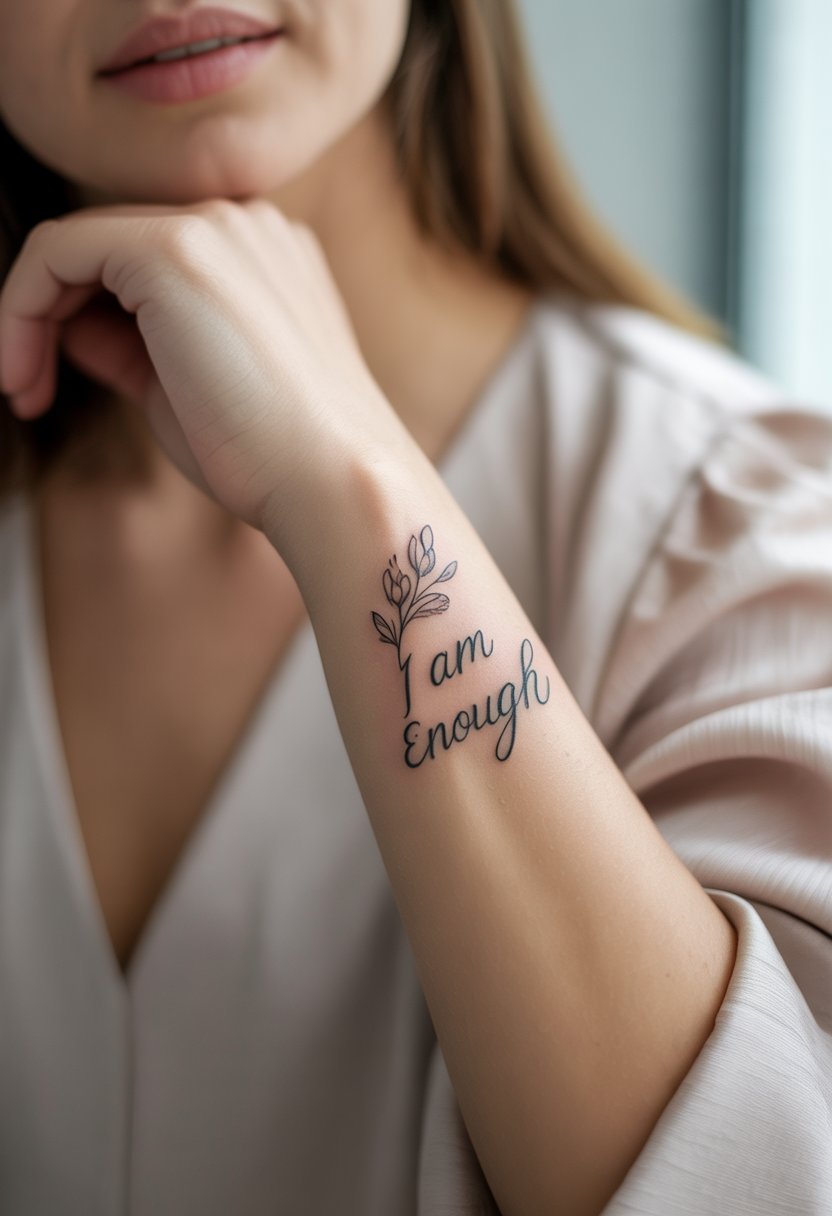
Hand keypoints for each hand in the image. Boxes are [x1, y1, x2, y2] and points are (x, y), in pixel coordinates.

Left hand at [0, 199, 397, 537]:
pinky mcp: (176, 247)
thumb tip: (65, 327)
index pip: (141, 263)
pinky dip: (22, 308)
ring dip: (30, 314)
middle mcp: (243, 225)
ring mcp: (215, 228)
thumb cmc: (271, 458)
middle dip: (48, 315)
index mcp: (262, 257)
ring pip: (77, 243)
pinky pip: (58, 250)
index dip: (82, 318)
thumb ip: (129, 345)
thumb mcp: (184, 392)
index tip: (48, 387)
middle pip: (106, 247)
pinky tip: (24, 373)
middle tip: (26, 389)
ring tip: (24, 388)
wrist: (329, 484)